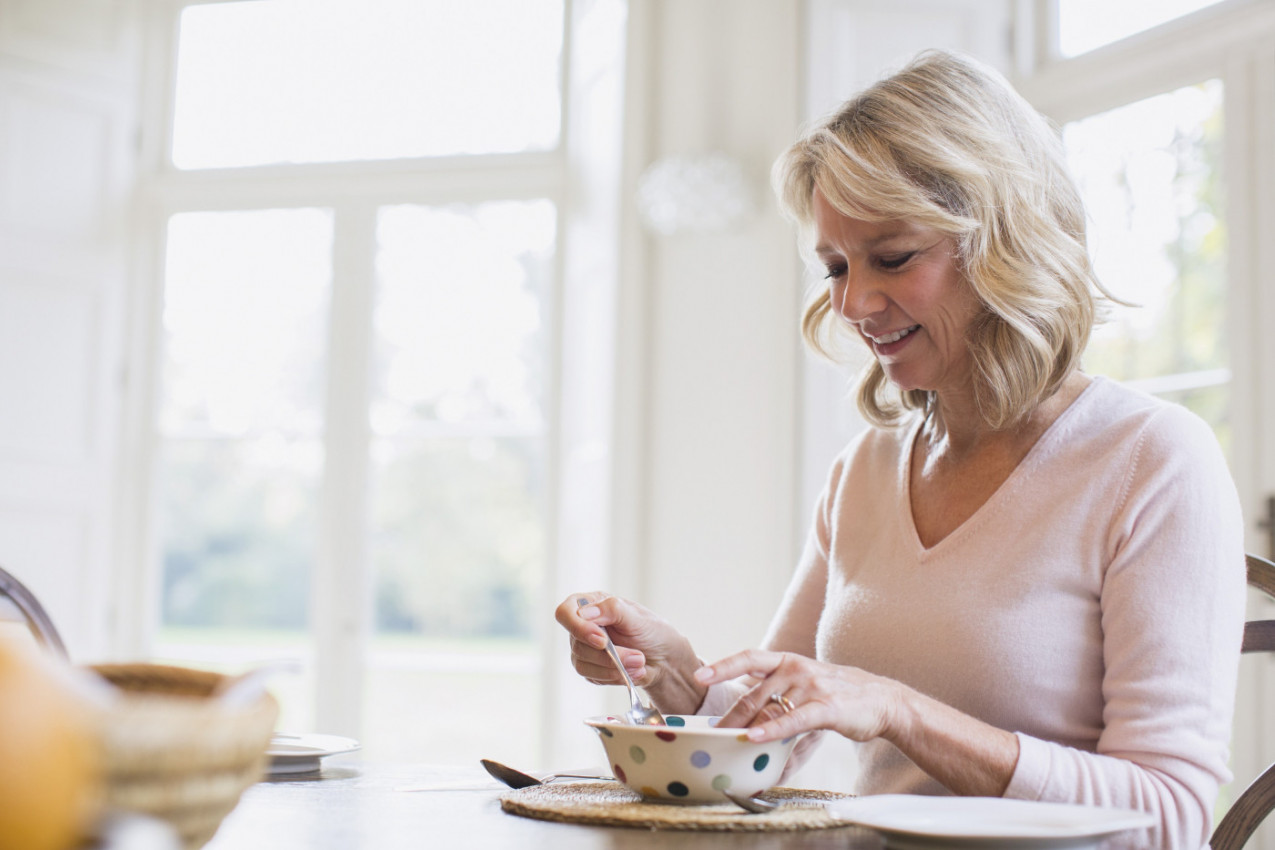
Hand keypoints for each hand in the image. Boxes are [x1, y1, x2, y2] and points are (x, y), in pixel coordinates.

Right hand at [554, 593, 705, 713]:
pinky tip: (631, 672)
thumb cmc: (652, 632)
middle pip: (577, 643)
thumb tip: (585, 612)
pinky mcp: (590, 668)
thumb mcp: (637, 617)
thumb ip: (613, 610)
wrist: (664, 659)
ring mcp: (584, 648)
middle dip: (609, 655)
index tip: (602, 640)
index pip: (565, 613)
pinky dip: (614, 677)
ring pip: (582, 663)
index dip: (578, 628)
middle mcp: (583, 626)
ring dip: (613, 667)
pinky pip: (592, 676)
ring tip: (639, 663)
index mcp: (591, 604)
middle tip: (637, 656)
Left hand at [694, 649, 901, 744]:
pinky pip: (793, 720)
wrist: (883, 700)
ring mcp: (811, 687)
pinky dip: (772, 730)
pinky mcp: (826, 707)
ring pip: (770, 709)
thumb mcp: (804, 690)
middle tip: (711, 736)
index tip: (700, 677)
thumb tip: (751, 733)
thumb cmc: (838, 697)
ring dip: (746, 729)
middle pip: (753, 694)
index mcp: (787, 662)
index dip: (724, 666)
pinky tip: (755, 739)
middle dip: (730, 718)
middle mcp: (796, 669)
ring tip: (726, 745)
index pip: (749, 658)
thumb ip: (777, 703)